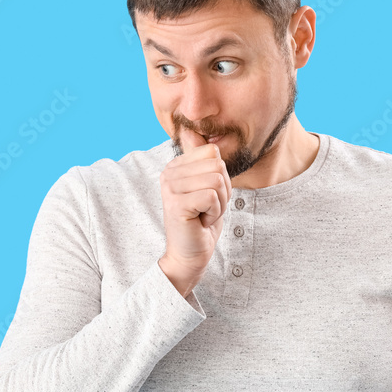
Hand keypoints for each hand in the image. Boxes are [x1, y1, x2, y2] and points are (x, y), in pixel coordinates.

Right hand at [158, 126, 231, 294]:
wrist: (189, 255)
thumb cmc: (201, 222)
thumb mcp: (207, 188)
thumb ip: (204, 163)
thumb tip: (199, 135)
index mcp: (176, 165)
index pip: (213, 153)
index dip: (220, 177)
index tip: (208, 196)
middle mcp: (169, 172)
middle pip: (217, 166)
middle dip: (222, 191)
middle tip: (207, 208)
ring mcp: (170, 187)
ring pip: (217, 181)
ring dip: (219, 203)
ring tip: (204, 215)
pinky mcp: (176, 203)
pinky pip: (212, 197)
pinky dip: (214, 213)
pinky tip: (201, 222)